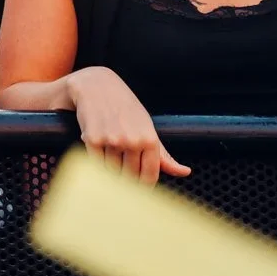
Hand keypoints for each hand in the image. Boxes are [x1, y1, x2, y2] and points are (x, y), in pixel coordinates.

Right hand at [66, 66, 189, 182]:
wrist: (95, 85)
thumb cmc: (124, 107)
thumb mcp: (147, 126)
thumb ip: (164, 154)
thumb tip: (184, 172)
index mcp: (149, 139)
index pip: (149, 176)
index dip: (143, 187)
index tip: (138, 190)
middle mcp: (132, 140)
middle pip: (130, 177)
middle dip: (125, 179)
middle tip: (120, 173)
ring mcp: (112, 140)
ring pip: (111, 171)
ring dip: (109, 170)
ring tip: (108, 155)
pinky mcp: (92, 139)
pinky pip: (95, 163)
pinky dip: (96, 161)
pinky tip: (98, 150)